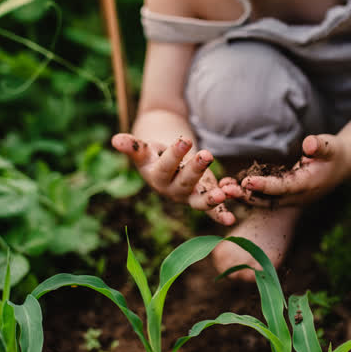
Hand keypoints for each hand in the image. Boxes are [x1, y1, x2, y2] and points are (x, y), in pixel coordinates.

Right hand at [111, 133, 235, 225]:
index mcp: (157, 177)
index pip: (166, 166)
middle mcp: (172, 191)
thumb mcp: (144, 150)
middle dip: (196, 170)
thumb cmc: (153, 156)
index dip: (175, 154)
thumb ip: (133, 146)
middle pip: (185, 182)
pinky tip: (234, 208)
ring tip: (227, 192)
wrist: (164, 166)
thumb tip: (115, 140)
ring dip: (213, 199)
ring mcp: (189, 198)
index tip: (185, 139)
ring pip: (200, 201)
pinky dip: (224, 212)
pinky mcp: (204, 200)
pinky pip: (214, 210)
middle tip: (207, 155)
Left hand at [222, 134, 350, 207]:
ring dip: (242, 195)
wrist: (342, 165)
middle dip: (246, 194)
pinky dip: (246, 193)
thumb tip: (310, 143)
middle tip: (224, 189)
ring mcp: (290, 198)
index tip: (247, 181)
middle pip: (268, 199)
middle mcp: (296, 196)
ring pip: (262, 200)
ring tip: (221, 187)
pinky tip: (228, 185)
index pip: (283, 187)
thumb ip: (320, 146)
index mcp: (307, 184)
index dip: (264, 185)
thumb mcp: (332, 145)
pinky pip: (262, 196)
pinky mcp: (283, 195)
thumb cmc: (335, 152)